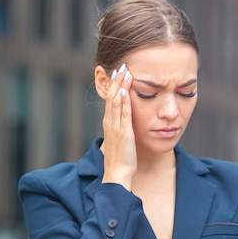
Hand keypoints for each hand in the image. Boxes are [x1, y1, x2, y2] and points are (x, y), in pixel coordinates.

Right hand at [101, 63, 135, 189]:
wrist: (117, 173)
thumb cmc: (121, 158)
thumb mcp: (121, 139)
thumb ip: (123, 128)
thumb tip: (128, 120)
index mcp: (109, 123)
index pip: (111, 99)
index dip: (115, 85)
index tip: (120, 72)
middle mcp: (110, 122)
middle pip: (112, 96)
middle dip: (117, 80)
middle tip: (122, 65)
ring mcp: (115, 127)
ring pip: (116, 101)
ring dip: (121, 86)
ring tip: (125, 72)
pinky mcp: (123, 133)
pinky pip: (123, 114)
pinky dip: (124, 102)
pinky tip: (126, 91)